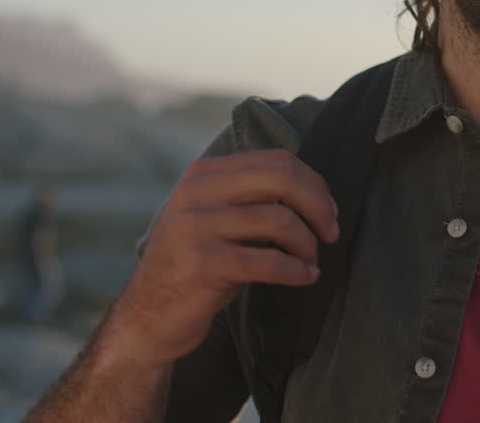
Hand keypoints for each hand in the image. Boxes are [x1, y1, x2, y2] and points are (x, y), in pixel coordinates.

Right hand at [100, 148, 339, 367]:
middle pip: (281, 179)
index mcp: (204, 174)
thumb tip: (318, 196)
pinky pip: (268, 260)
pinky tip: (305, 277)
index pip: (276, 161)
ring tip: (311, 261)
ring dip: (308, 245)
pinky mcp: (201, 263)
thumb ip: (254, 199)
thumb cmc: (198, 268)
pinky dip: (296, 270)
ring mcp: (194, 226)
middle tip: (331, 233)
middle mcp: (195, 192)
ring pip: (279, 220)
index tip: (329, 211)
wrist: (148, 318)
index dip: (313, 184)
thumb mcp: (220, 221)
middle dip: (318, 206)